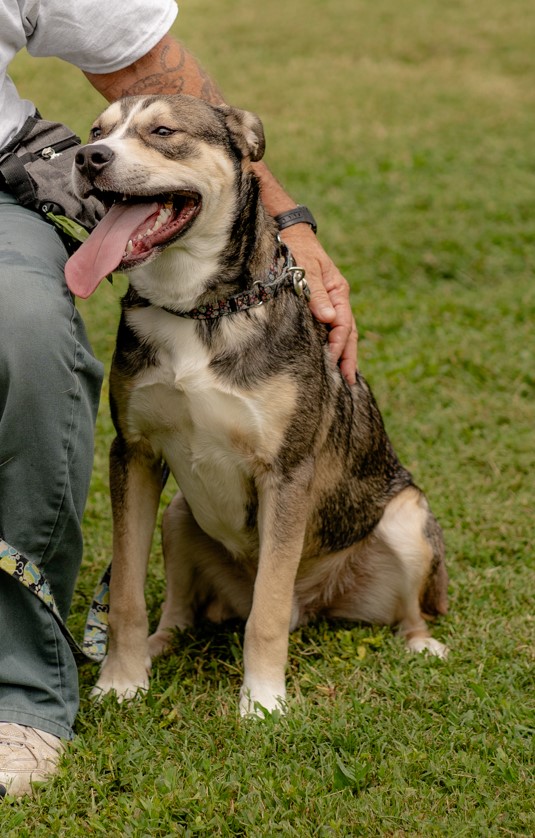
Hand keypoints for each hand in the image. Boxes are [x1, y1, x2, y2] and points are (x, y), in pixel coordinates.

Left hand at [279, 224, 357, 384]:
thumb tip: (328, 319)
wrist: (289, 232)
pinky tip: (332, 358)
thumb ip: (316, 293)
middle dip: (348, 356)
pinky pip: (330, 328)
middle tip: (349, 381)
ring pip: (341, 332)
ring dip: (343, 353)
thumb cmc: (296, 248)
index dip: (339, 344)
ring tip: (345, 376)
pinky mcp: (319, 304)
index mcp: (338, 290)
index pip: (342, 323)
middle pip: (347, 332)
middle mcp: (336, 298)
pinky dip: (333, 344)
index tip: (334, 362)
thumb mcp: (305, 268)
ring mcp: (329, 302)